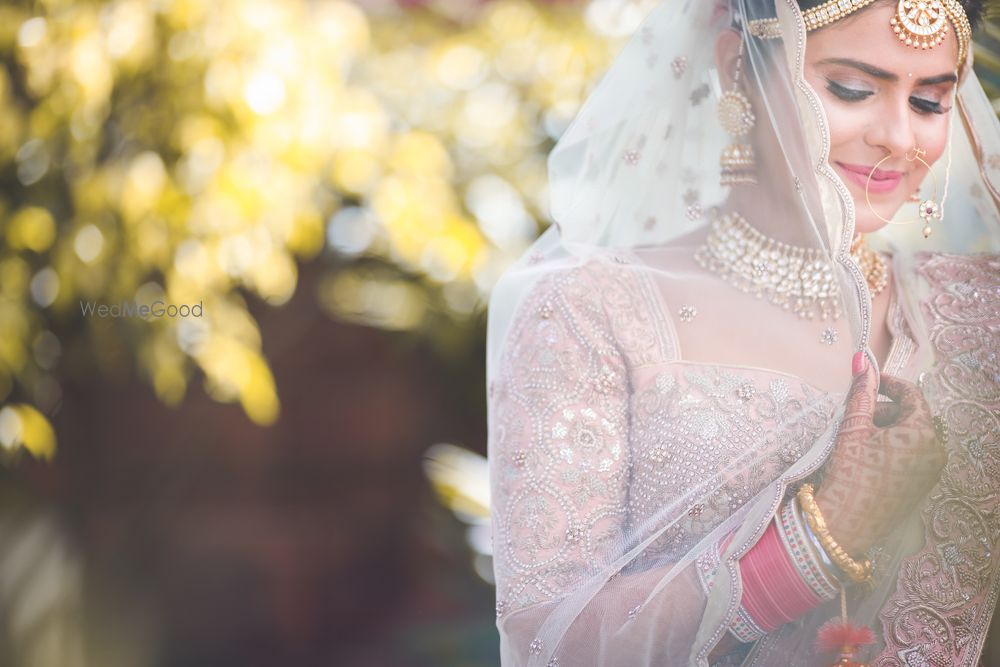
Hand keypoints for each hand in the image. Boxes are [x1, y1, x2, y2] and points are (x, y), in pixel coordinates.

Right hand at [815, 352, 945, 554]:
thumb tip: (861, 359)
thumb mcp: (852, 427)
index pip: (911, 395)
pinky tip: (866, 458)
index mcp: (922, 432)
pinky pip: (911, 456)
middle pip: (911, 416)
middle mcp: (935, 451)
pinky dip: (891, 449)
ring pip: (910, 437)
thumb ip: (860, 392)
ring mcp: (931, 471)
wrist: (847, 523)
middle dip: (883, 411)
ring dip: (886, 430)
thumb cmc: (850, 472)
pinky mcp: (922, 487)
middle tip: (854, 418)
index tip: (867, 382)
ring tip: (857, 441)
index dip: (888, 384)